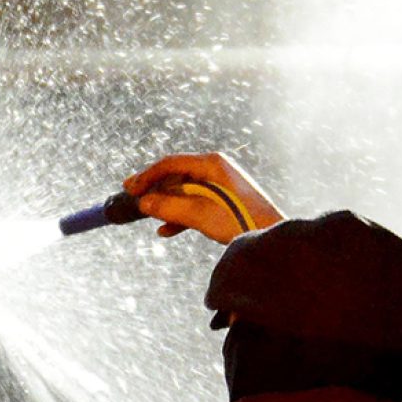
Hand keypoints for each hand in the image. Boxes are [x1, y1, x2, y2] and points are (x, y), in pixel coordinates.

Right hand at [122, 152, 285, 243]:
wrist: (271, 237)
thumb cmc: (240, 222)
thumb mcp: (200, 215)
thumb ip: (169, 207)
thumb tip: (144, 202)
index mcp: (212, 164)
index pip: (171, 164)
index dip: (148, 177)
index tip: (130, 189)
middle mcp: (217, 169)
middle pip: (177, 176)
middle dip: (154, 189)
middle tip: (130, 195)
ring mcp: (221, 185)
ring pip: (185, 192)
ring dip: (165, 204)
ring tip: (145, 214)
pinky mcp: (225, 202)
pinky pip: (196, 203)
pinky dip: (180, 214)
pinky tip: (165, 230)